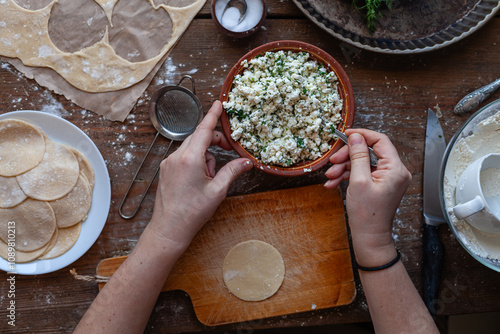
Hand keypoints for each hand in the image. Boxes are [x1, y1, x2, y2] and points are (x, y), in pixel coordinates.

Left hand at [148, 101, 251, 249]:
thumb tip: (246, 162)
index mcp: (190, 159)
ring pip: (191, 148)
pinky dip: (194, 162)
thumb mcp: (217, 191)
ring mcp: (169, 163)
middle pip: (198, 137)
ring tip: (209, 177)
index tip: (218, 104)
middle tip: (228, 151)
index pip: (203, 129)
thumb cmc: (192, 212)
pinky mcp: (166, 170)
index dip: (212, 115)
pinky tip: (199, 179)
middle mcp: (176, 157)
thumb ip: (232, 171)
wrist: (169, 229)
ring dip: (204, 155)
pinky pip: (183, 157)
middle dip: (214, 142)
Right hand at [324, 129, 411, 265]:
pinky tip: (334, 182)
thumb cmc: (367, 215)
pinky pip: (362, 173)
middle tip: (333, 161)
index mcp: (395, 169)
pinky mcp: (379, 184)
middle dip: (348, 156)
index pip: (380, 141)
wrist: (369, 237)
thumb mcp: (358, 181)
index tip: (346, 134)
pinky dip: (348, 176)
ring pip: (362, 163)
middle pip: (369, 152)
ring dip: (344, 168)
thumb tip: (356, 137)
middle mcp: (395, 172)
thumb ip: (357, 156)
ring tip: (330, 177)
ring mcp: (387, 178)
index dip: (362, 135)